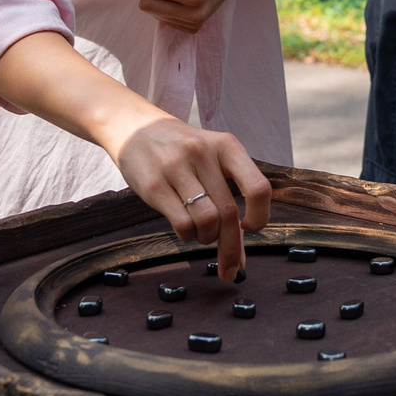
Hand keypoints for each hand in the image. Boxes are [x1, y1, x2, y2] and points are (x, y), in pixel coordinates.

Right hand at [114, 116, 272, 278]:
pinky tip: (185, 228)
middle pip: (229, 213)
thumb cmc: (181, 150)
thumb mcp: (210, 157)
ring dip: (207, 238)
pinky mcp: (153, 185)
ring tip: (200, 232)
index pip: (258, 188)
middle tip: (230, 268)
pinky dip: (188, 235)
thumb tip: (240, 249)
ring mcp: (176, 167)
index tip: (251, 229)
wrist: (135, 127)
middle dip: (232, 247)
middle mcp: (203, 153)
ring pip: (207, 221)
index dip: (260, 216)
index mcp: (226, 145)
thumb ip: (228, 193)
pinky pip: (182, 224)